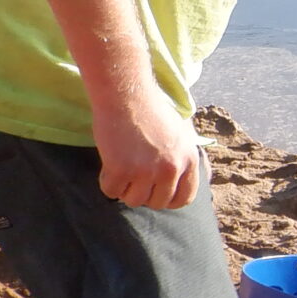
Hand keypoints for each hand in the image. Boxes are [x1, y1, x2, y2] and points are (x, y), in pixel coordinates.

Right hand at [91, 86, 202, 209]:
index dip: (169, 200)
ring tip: (121, 168)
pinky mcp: (121, 169)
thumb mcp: (182, 132)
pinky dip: (107, 182)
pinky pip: (111, 191)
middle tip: (133, 179)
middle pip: (158, 203)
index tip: (156, 194)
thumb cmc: (151, 109)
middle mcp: (171, 168)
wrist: (127, 94)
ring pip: (134, 200)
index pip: (184, 198)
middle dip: (144, 194)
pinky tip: (109, 164)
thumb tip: (183, 179)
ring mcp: (146, 171)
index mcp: (189, 159)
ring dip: (125, 189)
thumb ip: (184, 157)